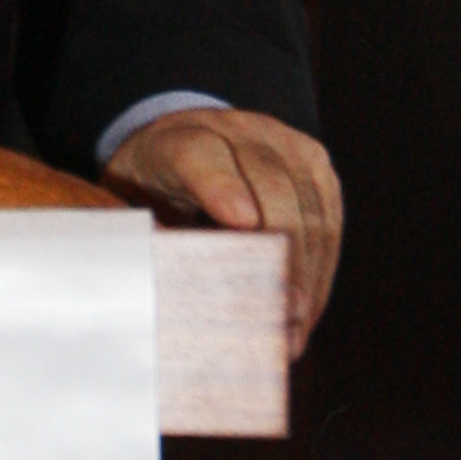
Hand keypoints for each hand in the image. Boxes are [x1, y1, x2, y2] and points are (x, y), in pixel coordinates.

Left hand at [103, 107, 341, 357]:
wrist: (186, 140)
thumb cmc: (157, 183)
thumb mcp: (130, 201)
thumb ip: (144, 232)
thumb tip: (167, 282)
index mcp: (179, 138)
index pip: (198, 157)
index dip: (221, 190)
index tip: (241, 225)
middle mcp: (238, 130)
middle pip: (272, 188)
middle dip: (282, 255)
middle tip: (280, 312)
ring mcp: (284, 143)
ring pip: (310, 209)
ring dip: (308, 274)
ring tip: (295, 328)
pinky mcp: (315, 166)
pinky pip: (329, 220)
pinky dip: (320, 268)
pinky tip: (308, 308)